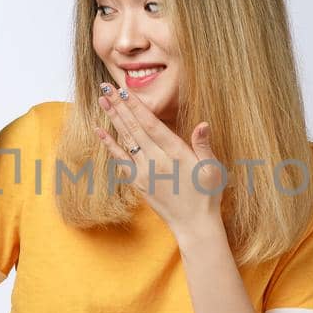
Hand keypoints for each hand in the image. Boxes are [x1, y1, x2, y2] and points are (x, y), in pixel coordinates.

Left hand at [94, 83, 225, 236]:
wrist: (194, 226)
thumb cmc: (208, 195)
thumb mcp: (213, 169)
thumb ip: (204, 146)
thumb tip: (202, 125)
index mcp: (176, 153)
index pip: (151, 123)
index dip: (136, 106)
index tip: (123, 90)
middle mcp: (156, 160)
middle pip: (134, 127)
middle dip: (119, 105)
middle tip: (104, 86)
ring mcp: (145, 172)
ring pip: (125, 140)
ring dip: (113, 118)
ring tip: (101, 100)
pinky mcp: (138, 183)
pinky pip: (120, 160)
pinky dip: (109, 144)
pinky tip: (99, 131)